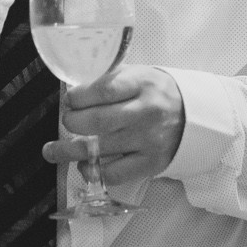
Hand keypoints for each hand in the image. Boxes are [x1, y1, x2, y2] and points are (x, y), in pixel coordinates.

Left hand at [44, 65, 183, 184]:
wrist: (195, 115)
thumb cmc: (158, 92)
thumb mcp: (140, 74)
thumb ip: (110, 79)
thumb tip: (74, 90)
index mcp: (142, 84)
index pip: (103, 90)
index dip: (79, 96)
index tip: (69, 99)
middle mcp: (146, 112)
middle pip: (98, 121)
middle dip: (73, 121)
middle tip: (67, 120)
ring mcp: (148, 140)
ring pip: (101, 148)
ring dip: (69, 150)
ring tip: (51, 150)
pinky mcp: (150, 163)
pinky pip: (115, 173)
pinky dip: (94, 170)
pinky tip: (84, 165)